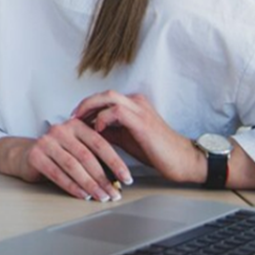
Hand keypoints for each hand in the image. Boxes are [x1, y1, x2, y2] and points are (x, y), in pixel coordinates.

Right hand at [0, 117, 131, 201]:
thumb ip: (94, 154)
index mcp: (76, 125)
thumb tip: (119, 176)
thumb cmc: (57, 152)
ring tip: (101, 196)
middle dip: (104, 178)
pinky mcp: (35, 155)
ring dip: (90, 185)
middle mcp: (60, 130)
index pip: (100, 143)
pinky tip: (83, 195)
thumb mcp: (77, 147)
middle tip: (114, 192)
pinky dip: (73, 187)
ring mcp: (46, 142)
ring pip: (73, 166)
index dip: (115, 162)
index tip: (126, 178)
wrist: (24, 154)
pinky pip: (58, 174)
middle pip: (87, 156)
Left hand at [73, 91, 202, 184]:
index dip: (88, 106)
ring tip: (80, 121)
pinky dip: (103, 118)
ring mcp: (140, 110)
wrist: (182, 160)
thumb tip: (88, 130)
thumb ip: (109, 131)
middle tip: (72, 117)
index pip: (104, 98)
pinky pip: (116, 112)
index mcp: (133, 104)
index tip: (75, 118)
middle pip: (104, 94)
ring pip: (108, 97)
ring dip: (90, 108)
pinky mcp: (142, 122)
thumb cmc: (156, 150)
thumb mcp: (126, 138)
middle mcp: (136, 102)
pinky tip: (98, 130)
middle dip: (85, 104)